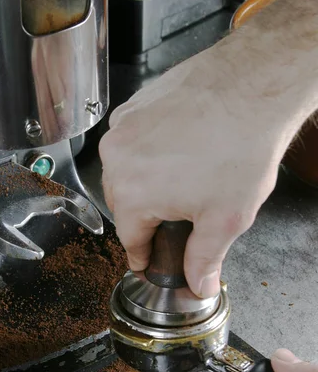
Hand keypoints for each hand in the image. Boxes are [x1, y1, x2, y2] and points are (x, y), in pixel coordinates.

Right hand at [99, 0, 317, 297]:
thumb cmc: (240, 147)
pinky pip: (132, 143)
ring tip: (182, 180)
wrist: (254, 86)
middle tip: (176, 218)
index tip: (145, 260)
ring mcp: (123, 129)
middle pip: (124, 205)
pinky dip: (148, 153)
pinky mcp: (134, 106)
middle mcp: (117, 160)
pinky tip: (178, 152)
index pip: (129, 239)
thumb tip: (199, 285)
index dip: (142, 255)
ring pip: (126, 172)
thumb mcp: (225, 219)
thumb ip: (204, 260)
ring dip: (146, 183)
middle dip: (147, 216)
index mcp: (131, 194)